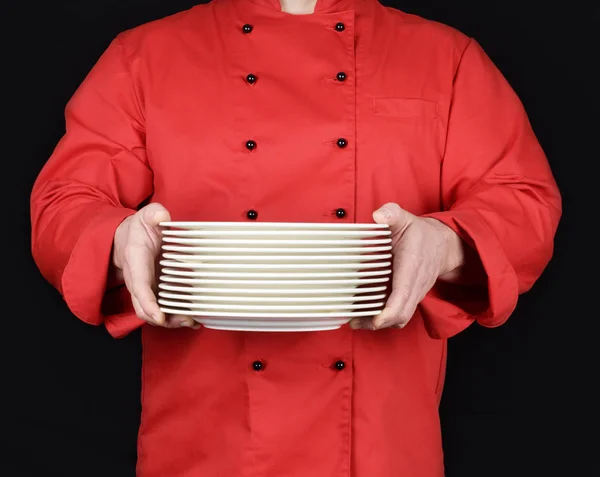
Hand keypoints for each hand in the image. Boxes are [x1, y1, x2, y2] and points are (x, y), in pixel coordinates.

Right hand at [112, 203, 199, 328]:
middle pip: (145, 308)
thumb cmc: (139, 228)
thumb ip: (153, 214)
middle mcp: (137, 279)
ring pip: (154, 312)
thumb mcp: (146, 215)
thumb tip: (162, 216)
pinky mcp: (154, 291)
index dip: (148, 302)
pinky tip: (193, 318)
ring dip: (172, 320)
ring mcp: (145, 288)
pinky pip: (162, 308)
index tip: (159, 316)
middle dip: (164, 319)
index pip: (138, 285)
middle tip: (186, 320)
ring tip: (193, 322)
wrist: (127, 238)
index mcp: (135, 260)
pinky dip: (176, 315)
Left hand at [349, 203, 465, 329]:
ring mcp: (414, 294)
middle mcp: (415, 285)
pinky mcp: (410, 298)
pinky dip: (383, 318)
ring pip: (400, 318)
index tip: (376, 319)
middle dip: (377, 323)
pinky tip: (365, 312)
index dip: (390, 311)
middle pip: (400, 315)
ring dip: (378, 323)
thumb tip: (378, 215)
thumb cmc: (420, 234)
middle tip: (354, 321)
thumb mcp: (405, 218)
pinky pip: (399, 313)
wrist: (442, 245)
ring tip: (356, 321)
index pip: (402, 295)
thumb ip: (391, 213)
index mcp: (411, 266)